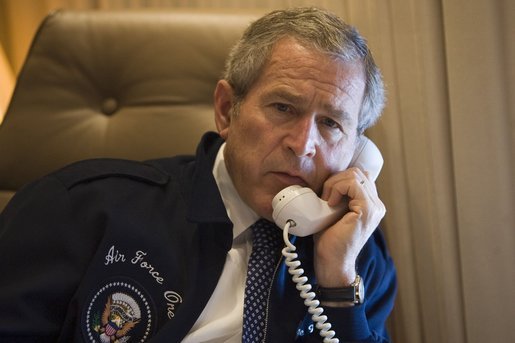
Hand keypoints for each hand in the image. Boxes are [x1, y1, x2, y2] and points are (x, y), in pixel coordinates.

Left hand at [314, 167, 385, 286]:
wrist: (332, 263)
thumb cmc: (329, 240)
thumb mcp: (333, 212)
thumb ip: (339, 196)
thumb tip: (329, 179)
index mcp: (371, 205)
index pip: (358, 176)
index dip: (339, 180)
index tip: (326, 195)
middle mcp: (377, 205)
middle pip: (357, 172)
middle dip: (336, 179)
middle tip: (325, 197)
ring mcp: (375, 207)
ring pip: (355, 174)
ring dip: (334, 183)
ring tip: (327, 200)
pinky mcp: (367, 210)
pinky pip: (353, 183)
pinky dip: (337, 188)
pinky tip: (330, 203)